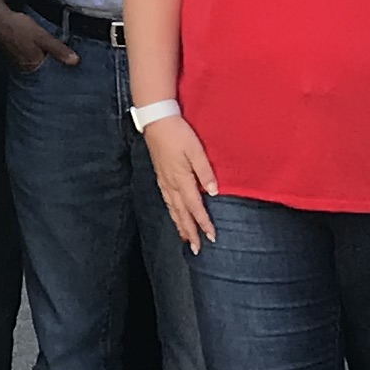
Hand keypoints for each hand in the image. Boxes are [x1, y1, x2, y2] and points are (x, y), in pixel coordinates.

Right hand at [0, 4, 74, 76]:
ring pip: (35, 60)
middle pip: (43, 67)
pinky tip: (34, 44)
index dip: (60, 64)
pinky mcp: (12, 53)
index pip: (51, 71)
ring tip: (48, 47)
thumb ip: (58, 49)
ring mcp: (17, 61)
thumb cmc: (18, 27)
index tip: (69, 59)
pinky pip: (28, 55)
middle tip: (60, 52)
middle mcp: (24, 67)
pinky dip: (33, 51)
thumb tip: (75, 61)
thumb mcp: (42, 36)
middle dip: (52, 60)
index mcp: (32, 65)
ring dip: (42, 55)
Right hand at [140, 111, 216, 252]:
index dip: (203, 223)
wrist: (157, 121)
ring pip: (173, 209)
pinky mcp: (160, 176)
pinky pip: (167, 201)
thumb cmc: (178, 133)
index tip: (212, 236)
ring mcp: (164, 181)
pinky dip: (172, 213)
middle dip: (190, 232)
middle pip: (182, 214)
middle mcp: (171, 184)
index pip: (195, 207)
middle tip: (197, 248)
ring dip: (180, 225)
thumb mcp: (196, 150)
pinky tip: (175, 215)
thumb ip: (205, 171)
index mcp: (182, 179)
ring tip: (186, 239)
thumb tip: (213, 192)